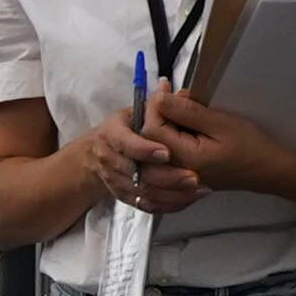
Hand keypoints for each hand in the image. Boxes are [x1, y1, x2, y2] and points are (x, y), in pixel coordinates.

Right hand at [79, 108, 199, 214]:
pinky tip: (190, 199)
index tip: (167, 153)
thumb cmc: (123, 129)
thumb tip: (172, 90)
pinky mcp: (124, 197)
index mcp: (111, 134)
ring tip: (199, 189)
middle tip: (194, 177)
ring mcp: (116, 181)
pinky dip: (169, 204)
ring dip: (173, 194)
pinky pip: (147, 205)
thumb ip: (155, 105)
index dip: (145, 149)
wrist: (95, 155)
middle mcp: (110, 160)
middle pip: (138, 174)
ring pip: (145, 193)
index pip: (126, 143)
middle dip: (168, 177)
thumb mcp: (134, 111)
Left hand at [147, 85, 295, 199]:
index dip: (154, 105)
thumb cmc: (250, 145)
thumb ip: (188, 112)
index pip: (151, 130)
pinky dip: (167, 135)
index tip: (165, 86)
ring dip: (160, 123)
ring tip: (177, 106)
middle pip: (148, 140)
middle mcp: (176, 171)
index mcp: (185, 158)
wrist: (267, 171)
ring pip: (153, 147)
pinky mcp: (183, 173)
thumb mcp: (221, 122)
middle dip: (155, 113)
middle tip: (171, 94)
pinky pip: (164, 154)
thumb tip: (160, 98)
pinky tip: (180, 123)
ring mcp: (178, 175)